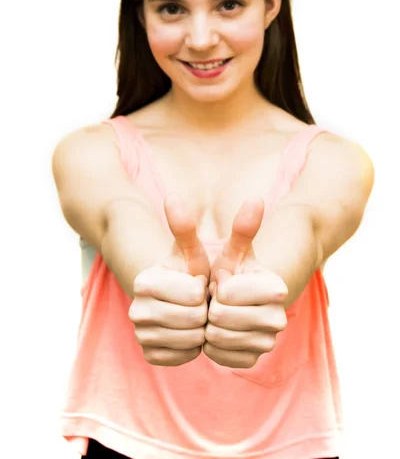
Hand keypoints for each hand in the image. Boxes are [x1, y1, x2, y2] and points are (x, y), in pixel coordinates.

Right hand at [129, 193, 209, 365]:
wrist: (176, 297)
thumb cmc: (188, 269)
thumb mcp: (191, 248)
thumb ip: (186, 226)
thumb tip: (172, 196)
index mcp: (144, 282)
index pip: (194, 295)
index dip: (204, 288)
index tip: (199, 282)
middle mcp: (136, 310)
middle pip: (193, 319)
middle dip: (204, 309)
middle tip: (201, 301)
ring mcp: (140, 335)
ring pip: (190, 340)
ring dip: (201, 328)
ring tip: (197, 313)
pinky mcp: (149, 355)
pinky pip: (185, 356)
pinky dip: (194, 345)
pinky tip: (191, 330)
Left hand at [204, 197, 287, 367]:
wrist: (236, 302)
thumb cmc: (232, 270)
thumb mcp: (231, 249)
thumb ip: (241, 227)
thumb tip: (256, 198)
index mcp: (276, 289)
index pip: (227, 293)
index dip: (216, 284)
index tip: (221, 278)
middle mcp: (279, 319)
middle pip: (221, 318)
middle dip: (210, 305)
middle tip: (214, 297)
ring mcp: (268, 343)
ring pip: (218, 339)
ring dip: (208, 324)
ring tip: (214, 311)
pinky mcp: (254, 360)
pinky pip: (218, 356)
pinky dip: (210, 343)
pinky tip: (216, 329)